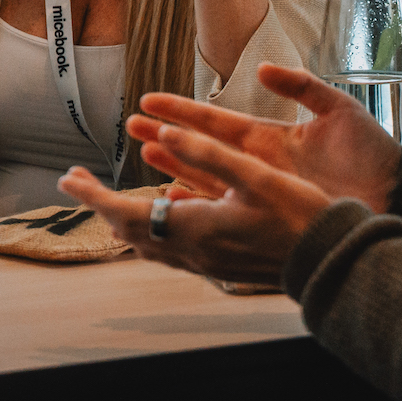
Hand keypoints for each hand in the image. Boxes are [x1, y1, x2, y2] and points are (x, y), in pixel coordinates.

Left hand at [59, 133, 330, 285]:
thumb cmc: (301, 217)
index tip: (68, 178)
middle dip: (101, 205)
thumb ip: (208, 153)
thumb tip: (165, 133)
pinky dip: (153, 229)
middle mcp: (194, 252)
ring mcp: (206, 264)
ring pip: (149, 244)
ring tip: (108, 200)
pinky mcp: (220, 267)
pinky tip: (161, 215)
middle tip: (78, 183)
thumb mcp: (256, 175)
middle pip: (131, 230)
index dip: (94, 195)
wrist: (333, 263)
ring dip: (124, 218)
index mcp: (196, 228)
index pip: (127, 212)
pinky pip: (171, 249)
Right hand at [133, 64, 400, 214]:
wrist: (396, 196)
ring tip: (143, 153)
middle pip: (201, 148)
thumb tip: (265, 69)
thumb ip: (301, 86)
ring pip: (205, 177)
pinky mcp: (270, 213)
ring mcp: (261, 189)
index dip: (182, 109)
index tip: (150, 99)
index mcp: (269, 136)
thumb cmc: (373, 153)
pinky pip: (224, 208)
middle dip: (166, 135)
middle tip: (131, 125)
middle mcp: (258, 164)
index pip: (215, 120)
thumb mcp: (339, 109)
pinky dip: (198, 204)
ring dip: (174, 165)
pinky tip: (174, 202)